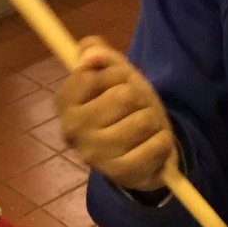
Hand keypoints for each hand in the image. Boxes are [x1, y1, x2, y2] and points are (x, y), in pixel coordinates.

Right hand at [54, 35, 176, 192]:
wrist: (137, 153)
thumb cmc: (122, 107)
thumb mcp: (111, 72)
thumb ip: (97, 51)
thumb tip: (91, 55)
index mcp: (64, 103)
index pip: (96, 74)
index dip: (117, 74)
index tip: (117, 85)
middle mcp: (73, 131)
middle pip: (126, 96)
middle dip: (140, 97)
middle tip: (136, 109)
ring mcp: (96, 156)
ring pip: (144, 120)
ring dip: (153, 119)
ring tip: (145, 128)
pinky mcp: (121, 174)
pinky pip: (157, 145)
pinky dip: (164, 140)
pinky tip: (153, 145)